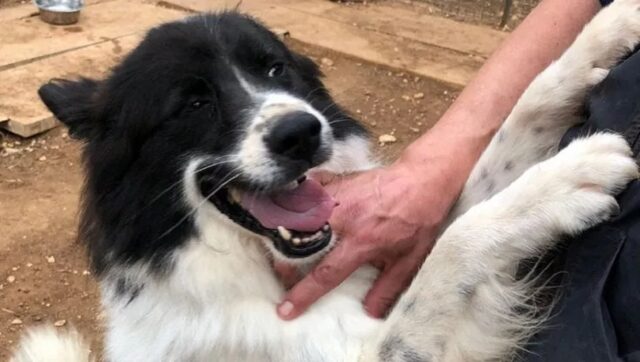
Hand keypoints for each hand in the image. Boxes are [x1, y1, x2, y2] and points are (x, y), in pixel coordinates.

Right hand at [276, 159, 456, 319]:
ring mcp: (336, 197)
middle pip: (300, 242)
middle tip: (283, 275)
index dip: (303, 293)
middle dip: (284, 262)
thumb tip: (370, 314)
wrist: (423, 181)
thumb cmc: (418, 222)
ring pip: (296, 215)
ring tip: (281, 247)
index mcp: (362, 242)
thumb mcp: (409, 261)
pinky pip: (305, 191)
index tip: (286, 310)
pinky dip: (294, 201)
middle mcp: (343, 218)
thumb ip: (388, 289)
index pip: (325, 273)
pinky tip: (291, 211)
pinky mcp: (335, 182)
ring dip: (284, 233)